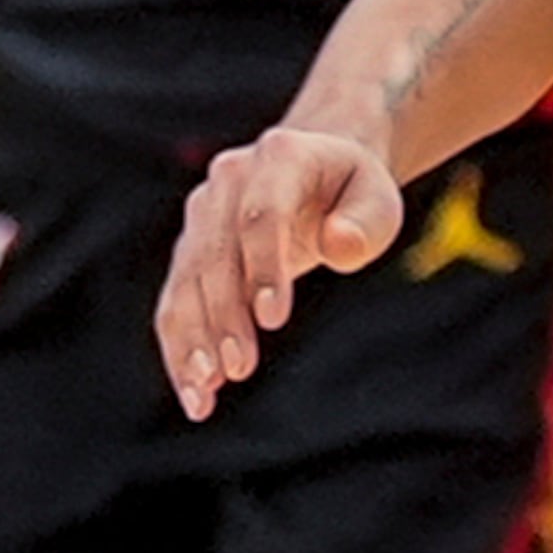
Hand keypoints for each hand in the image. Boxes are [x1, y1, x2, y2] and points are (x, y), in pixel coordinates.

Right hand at [154, 127, 404, 420]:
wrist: (319, 172)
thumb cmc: (355, 193)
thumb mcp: (378, 200)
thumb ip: (366, 222)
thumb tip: (340, 244)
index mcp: (279, 157)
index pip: (261, 215)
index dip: (264, 267)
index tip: (273, 321)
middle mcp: (228, 181)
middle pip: (215, 254)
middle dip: (224, 316)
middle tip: (240, 369)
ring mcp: (202, 215)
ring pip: (185, 283)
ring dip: (191, 340)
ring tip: (206, 394)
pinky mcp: (190, 252)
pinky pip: (174, 304)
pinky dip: (180, 349)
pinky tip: (195, 394)